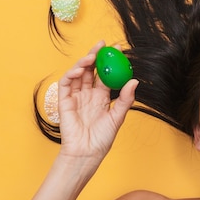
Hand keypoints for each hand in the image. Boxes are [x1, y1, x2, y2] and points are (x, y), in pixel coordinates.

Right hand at [57, 41, 136, 162]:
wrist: (86, 153)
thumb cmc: (102, 139)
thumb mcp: (118, 117)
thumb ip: (125, 99)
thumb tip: (134, 81)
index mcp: (102, 97)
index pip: (105, 74)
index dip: (110, 61)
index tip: (119, 49)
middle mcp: (88, 94)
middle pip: (91, 70)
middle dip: (96, 55)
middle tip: (104, 45)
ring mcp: (76, 97)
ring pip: (78, 74)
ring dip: (84, 62)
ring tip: (92, 55)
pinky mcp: (64, 102)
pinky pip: (66, 84)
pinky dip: (71, 74)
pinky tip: (79, 69)